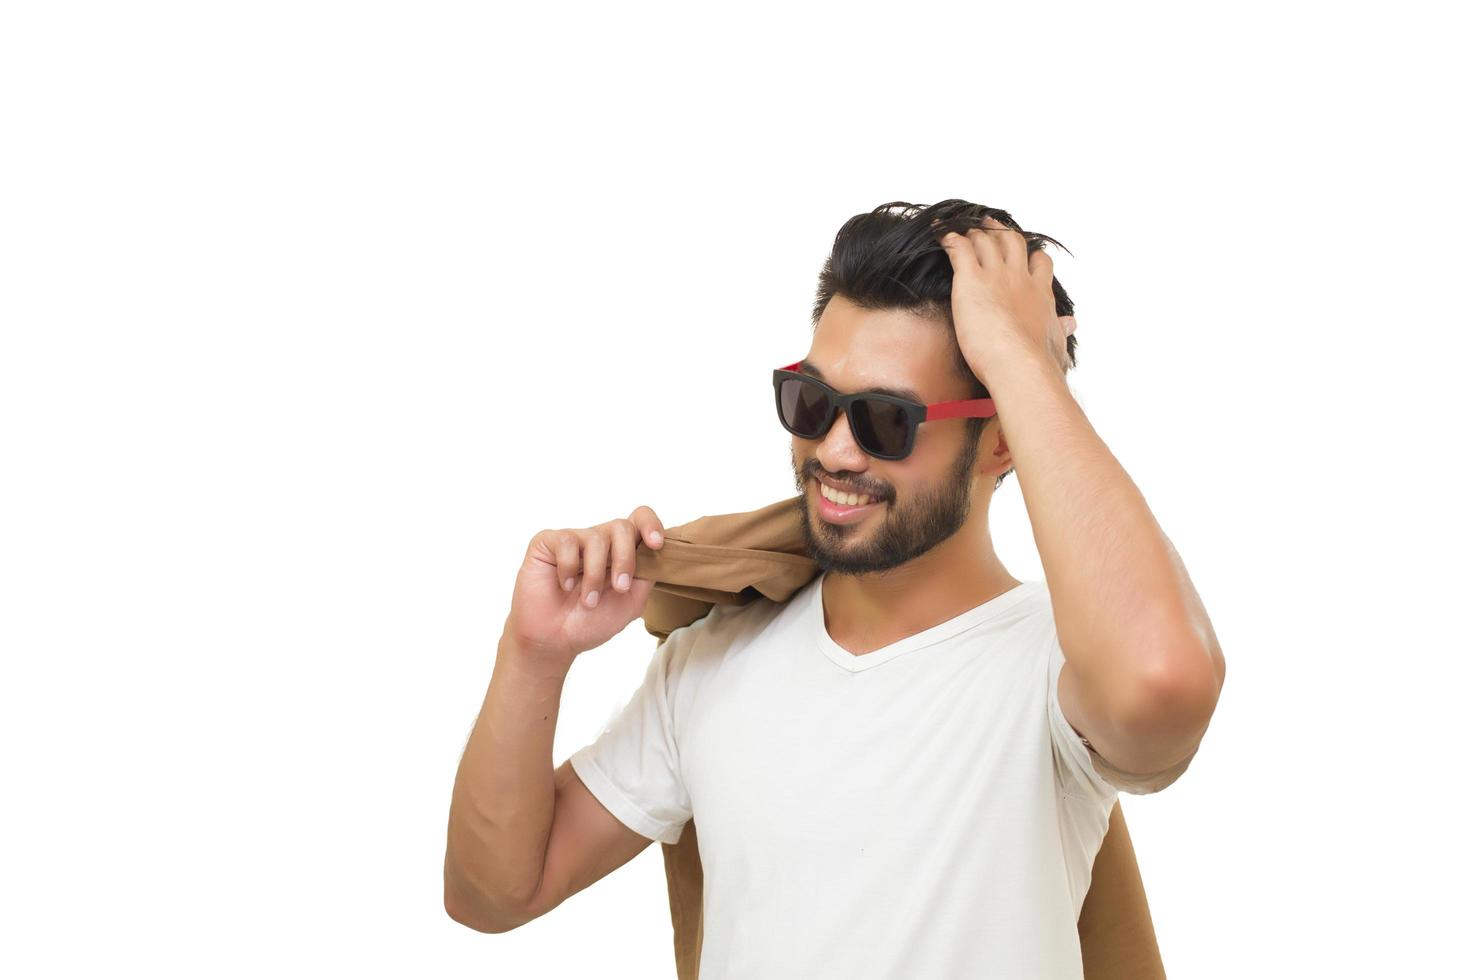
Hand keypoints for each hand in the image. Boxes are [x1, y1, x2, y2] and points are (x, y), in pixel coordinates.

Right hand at [503, 506, 667, 667]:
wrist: (554, 640)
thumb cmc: (590, 622)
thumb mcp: (630, 603)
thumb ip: (646, 576)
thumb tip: (659, 554)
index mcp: (621, 552)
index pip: (639, 520)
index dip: (651, 525)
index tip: (656, 545)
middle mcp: (599, 541)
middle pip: (622, 526)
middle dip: (625, 559)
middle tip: (620, 588)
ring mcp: (574, 540)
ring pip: (597, 537)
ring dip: (595, 576)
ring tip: (589, 601)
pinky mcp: (548, 543)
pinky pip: (566, 541)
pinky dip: (569, 568)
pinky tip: (564, 585)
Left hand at [936, 215, 1070, 385]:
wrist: (1020, 363)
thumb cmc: (1038, 361)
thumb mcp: (1057, 343)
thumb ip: (1061, 330)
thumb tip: (1070, 323)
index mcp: (1040, 293)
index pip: (1040, 264)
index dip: (1031, 255)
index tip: (1026, 253)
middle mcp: (1019, 278)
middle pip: (1012, 243)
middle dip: (1000, 231)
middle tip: (991, 224)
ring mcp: (996, 275)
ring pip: (985, 241)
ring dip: (974, 232)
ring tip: (964, 228)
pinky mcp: (971, 279)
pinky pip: (958, 249)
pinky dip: (948, 238)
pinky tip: (941, 234)